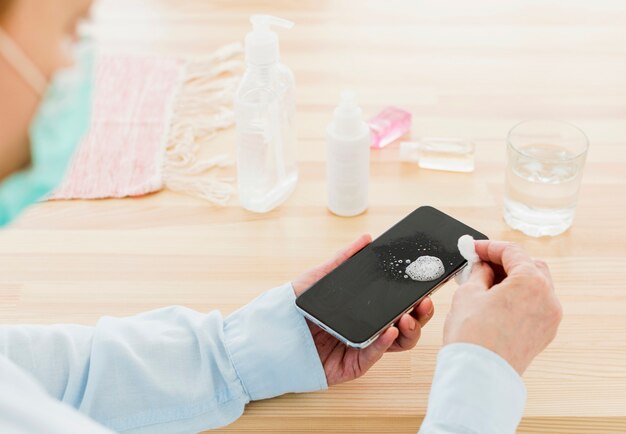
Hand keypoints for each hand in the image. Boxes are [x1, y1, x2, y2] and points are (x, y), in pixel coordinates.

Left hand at [292, 234, 433, 385]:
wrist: (271, 333)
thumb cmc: (294, 306)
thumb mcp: (319, 277)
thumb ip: (342, 259)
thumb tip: (366, 239)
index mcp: (363, 311)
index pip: (397, 305)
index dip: (414, 297)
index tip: (425, 286)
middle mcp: (366, 330)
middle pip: (405, 325)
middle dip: (421, 314)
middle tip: (424, 301)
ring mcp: (361, 348)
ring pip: (397, 343)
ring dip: (410, 329)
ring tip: (410, 317)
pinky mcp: (353, 365)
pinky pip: (374, 354)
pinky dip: (385, 342)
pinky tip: (392, 329)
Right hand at [444, 240, 561, 374]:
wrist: (479, 376)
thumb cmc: (473, 337)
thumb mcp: (468, 293)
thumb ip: (478, 273)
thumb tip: (482, 266)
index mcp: (531, 282)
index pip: (512, 252)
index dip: (489, 247)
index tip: (473, 249)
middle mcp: (548, 298)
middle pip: (529, 266)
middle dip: (505, 261)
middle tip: (480, 263)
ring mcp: (550, 318)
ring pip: (535, 285)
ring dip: (513, 279)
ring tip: (486, 283)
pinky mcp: (544, 333)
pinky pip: (536, 305)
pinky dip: (520, 297)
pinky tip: (497, 300)